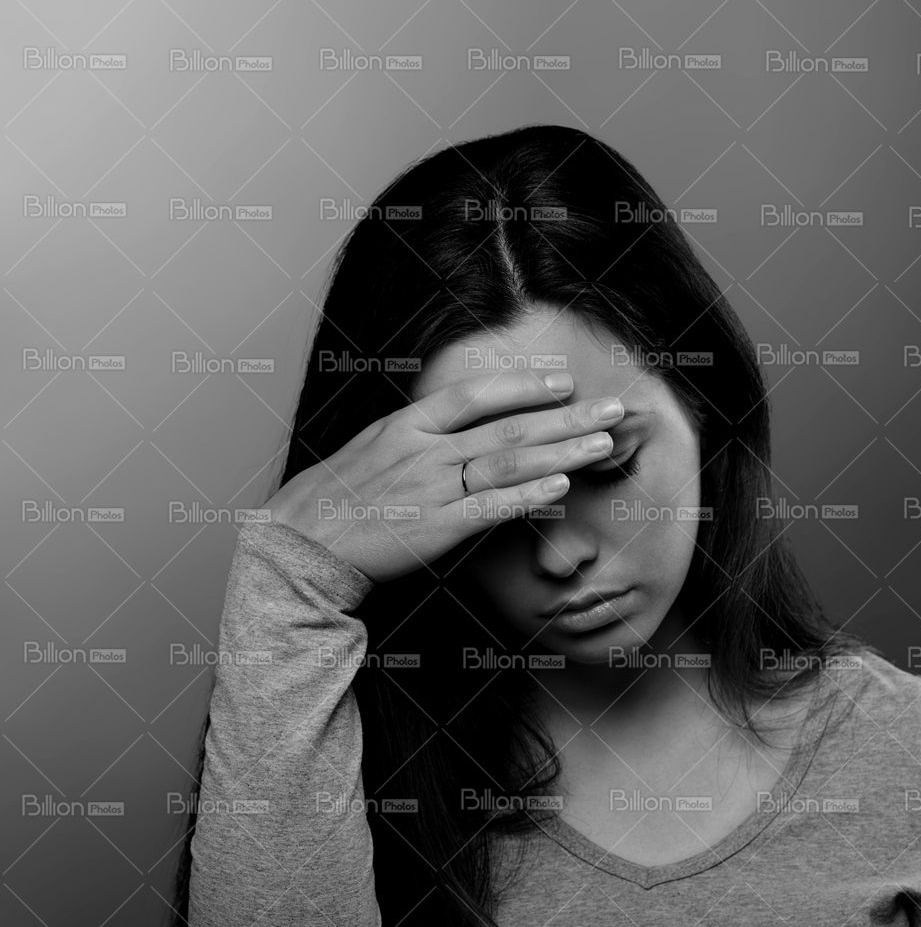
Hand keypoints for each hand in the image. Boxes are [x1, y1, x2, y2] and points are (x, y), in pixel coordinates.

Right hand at [263, 371, 621, 582]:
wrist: (301, 544)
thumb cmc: (339, 497)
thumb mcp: (376, 447)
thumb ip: (423, 433)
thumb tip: (468, 421)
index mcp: (407, 425)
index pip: (475, 395)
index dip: (524, 385)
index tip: (564, 382)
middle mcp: (423, 451)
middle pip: (507, 426)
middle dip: (566, 417)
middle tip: (613, 409)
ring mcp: (431, 489)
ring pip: (508, 463)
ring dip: (562, 451)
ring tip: (604, 443)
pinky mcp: (436, 529)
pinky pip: (491, 508)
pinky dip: (529, 496)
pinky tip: (562, 485)